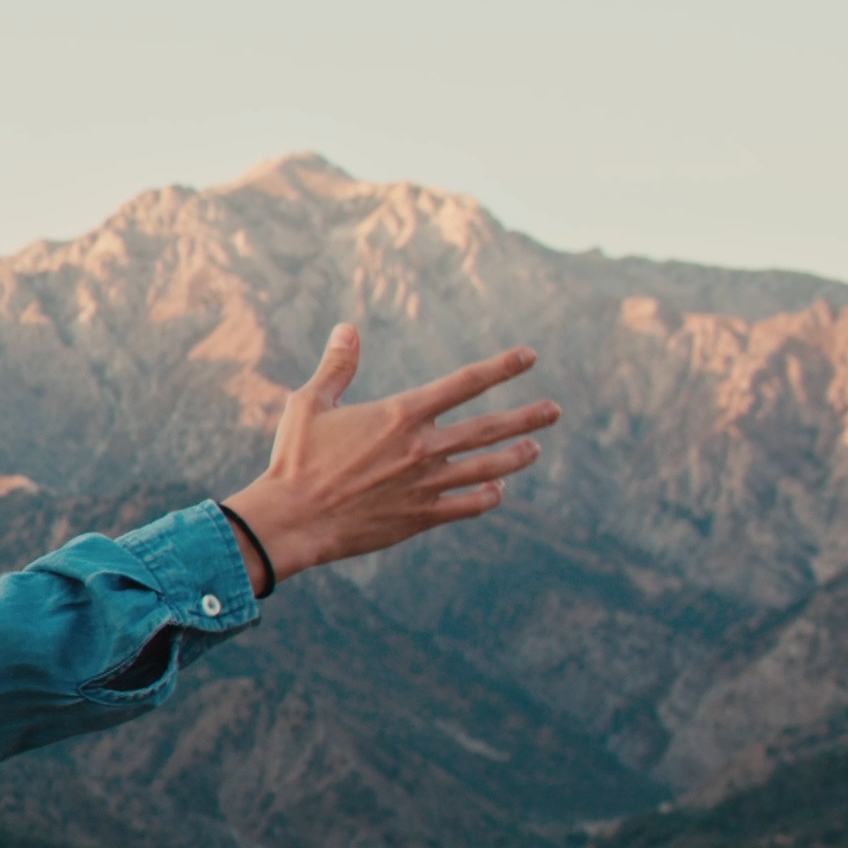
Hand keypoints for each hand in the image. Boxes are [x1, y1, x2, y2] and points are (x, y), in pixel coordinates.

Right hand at [219, 325, 559, 589]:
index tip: (528, 357)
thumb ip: (337, 366)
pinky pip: (469, 506)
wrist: (293, 519)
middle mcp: (423, 447)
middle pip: (490, 427)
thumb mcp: (309, 404)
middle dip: (527, 416)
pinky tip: (496, 490)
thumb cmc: (295, 459)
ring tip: (534, 448)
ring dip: (517, 456)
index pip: (464, 383)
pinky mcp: (421, 516)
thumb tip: (347, 328)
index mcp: (401, 414)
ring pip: (488, 467)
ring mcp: (426, 484)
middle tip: (554, 410)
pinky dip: (488, 496)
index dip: (501, 367)